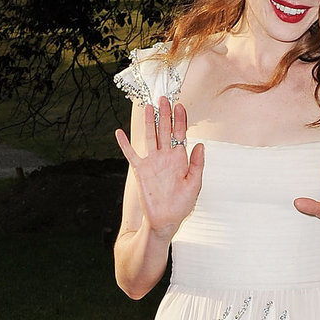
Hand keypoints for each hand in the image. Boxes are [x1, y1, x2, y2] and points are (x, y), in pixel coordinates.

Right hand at [115, 98, 204, 238]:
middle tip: (164, 99)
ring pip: (150, 137)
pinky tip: (119, 132)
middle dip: (165, 115)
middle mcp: (165, 157)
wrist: (165, 220)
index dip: (180, 120)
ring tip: (148, 107)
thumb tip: (200, 144)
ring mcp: (152, 162)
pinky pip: (131, 154)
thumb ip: (197, 164)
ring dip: (148, 122)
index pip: (180, 134)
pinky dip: (124, 144)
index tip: (180, 106)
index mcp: (180, 159)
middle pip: (165, 130)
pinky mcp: (140, 170)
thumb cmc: (181, 205)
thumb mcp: (194, 184)